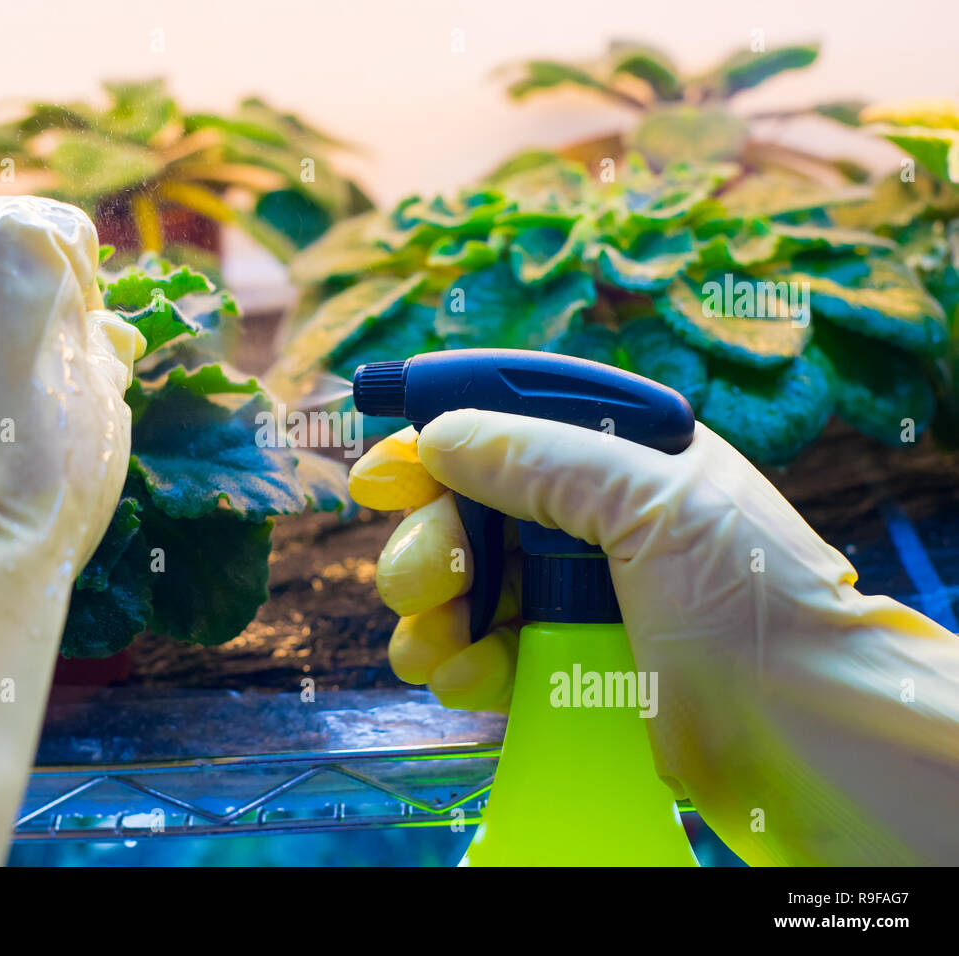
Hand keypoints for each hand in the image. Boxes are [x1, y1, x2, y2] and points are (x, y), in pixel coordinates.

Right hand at [350, 410, 958, 863]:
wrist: (803, 728)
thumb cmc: (753, 597)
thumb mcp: (654, 498)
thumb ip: (540, 458)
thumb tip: (439, 437)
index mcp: (624, 460)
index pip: (510, 430)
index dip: (438, 445)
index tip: (382, 476)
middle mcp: (592, 524)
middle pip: (469, 515)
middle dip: (431, 544)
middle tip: (423, 580)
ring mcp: (574, 600)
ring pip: (463, 589)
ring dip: (431, 614)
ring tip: (435, 644)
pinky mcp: (561, 669)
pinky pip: (480, 655)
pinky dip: (457, 666)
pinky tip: (464, 679)